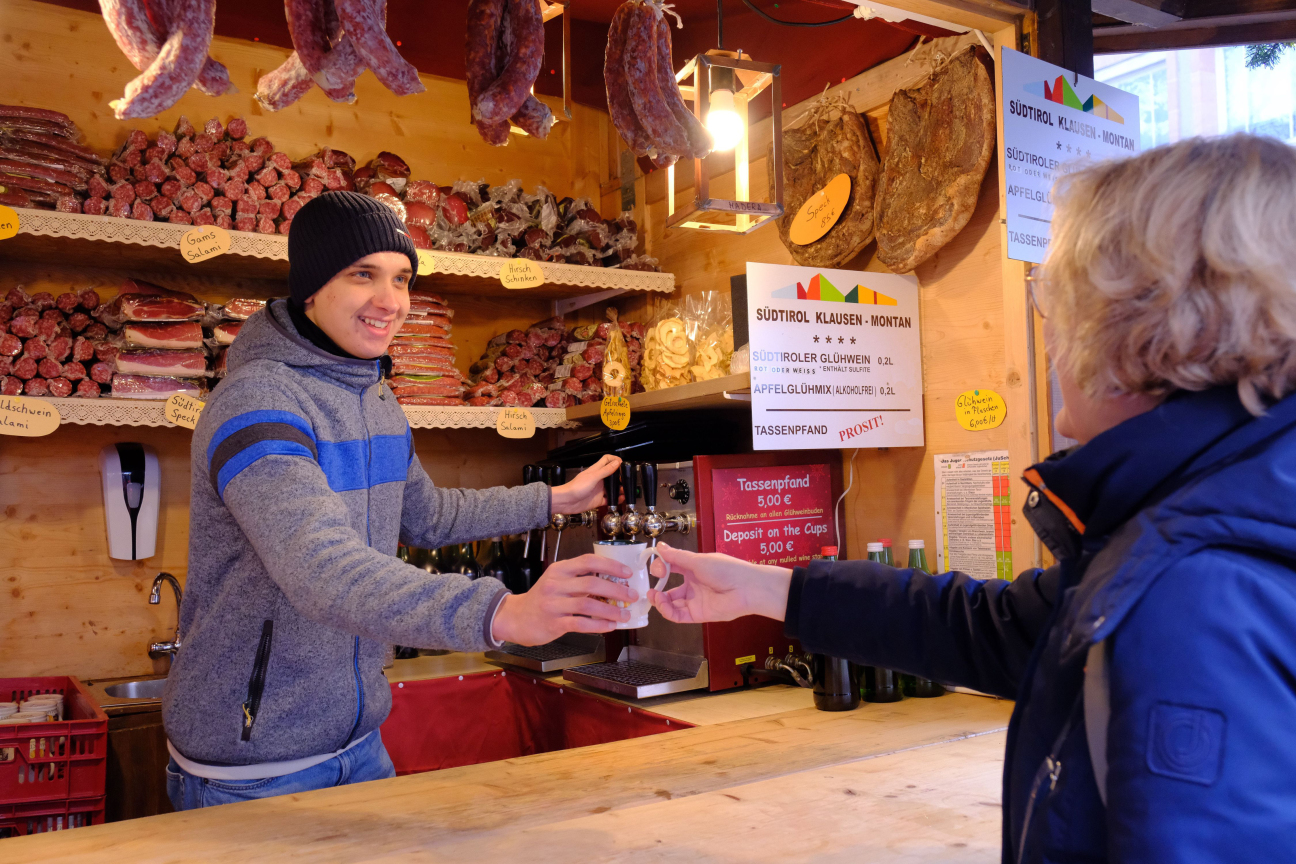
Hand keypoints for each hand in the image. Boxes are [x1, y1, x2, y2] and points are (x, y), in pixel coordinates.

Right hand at [491, 553, 636, 645]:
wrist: (517, 618)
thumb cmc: (543, 599)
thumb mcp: (557, 581)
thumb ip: (579, 579)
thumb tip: (613, 582)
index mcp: (560, 569)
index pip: (588, 561)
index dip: (611, 565)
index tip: (627, 573)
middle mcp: (556, 584)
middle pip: (592, 584)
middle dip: (617, 590)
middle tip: (632, 595)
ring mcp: (553, 604)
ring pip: (588, 605)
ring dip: (611, 610)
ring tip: (625, 614)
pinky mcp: (554, 623)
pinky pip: (581, 624)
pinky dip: (599, 625)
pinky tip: (610, 626)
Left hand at [550, 454, 620, 513]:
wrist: (566, 502)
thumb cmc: (577, 487)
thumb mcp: (593, 477)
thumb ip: (605, 471)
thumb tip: (617, 462)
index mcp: (596, 471)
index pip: (606, 460)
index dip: (614, 460)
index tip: (623, 464)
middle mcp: (599, 480)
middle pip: (612, 475)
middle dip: (620, 477)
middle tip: (627, 481)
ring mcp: (598, 490)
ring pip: (612, 489)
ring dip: (619, 490)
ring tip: (627, 492)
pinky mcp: (598, 501)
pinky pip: (609, 500)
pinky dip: (616, 500)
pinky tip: (621, 500)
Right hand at [647, 543, 792, 623]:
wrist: (747, 589)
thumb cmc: (726, 570)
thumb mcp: (698, 561)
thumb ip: (677, 557)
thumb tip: (660, 547)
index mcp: (694, 568)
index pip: (672, 567)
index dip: (661, 567)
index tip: (657, 568)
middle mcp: (694, 585)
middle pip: (670, 589)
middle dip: (657, 589)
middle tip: (651, 588)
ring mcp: (695, 600)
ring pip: (672, 604)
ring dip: (660, 601)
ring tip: (654, 596)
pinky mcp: (697, 614)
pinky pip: (678, 615)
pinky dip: (667, 611)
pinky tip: (663, 604)